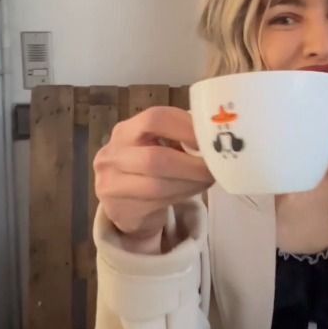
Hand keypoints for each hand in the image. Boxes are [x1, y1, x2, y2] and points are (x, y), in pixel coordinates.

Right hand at [93, 106, 213, 250]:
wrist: (122, 205)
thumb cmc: (146, 168)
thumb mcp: (156, 145)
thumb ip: (178, 137)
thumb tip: (213, 138)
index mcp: (125, 130)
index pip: (155, 119)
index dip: (186, 128)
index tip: (209, 140)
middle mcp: (112, 154)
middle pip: (155, 158)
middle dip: (191, 164)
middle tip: (215, 168)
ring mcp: (112, 184)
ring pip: (157, 185)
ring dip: (190, 183)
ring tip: (208, 179)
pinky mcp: (120, 209)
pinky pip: (157, 202)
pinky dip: (182, 195)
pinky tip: (193, 190)